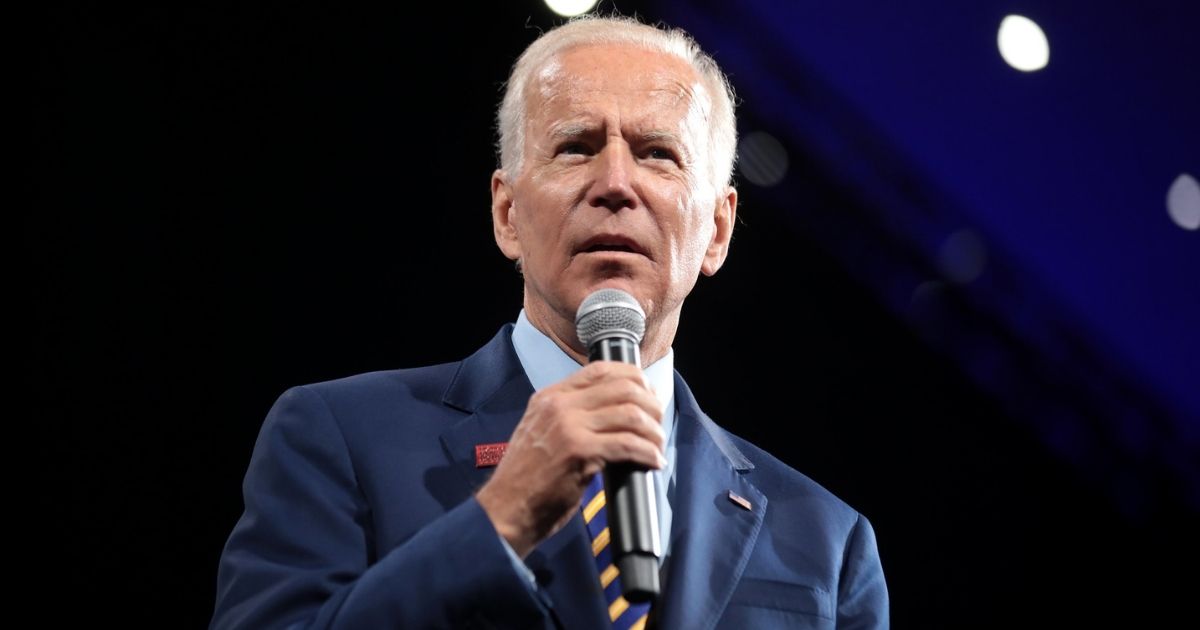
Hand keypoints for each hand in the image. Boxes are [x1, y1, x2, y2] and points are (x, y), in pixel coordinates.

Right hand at [475, 361, 664, 557]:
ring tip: (657, 447)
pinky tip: (652, 462)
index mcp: (550, 397)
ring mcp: (569, 427)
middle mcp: (559, 406)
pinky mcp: (580, 452)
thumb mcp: (540, 432)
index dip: (633, 378)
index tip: (647, 395)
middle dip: (651, 405)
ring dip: (653, 432)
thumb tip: (611, 413)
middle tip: (658, 423)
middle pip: (623, 388)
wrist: (505, 510)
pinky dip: (647, 453)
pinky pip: (628, 445)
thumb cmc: (526, 479)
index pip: (600, 369)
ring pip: (631, 415)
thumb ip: (568, 416)